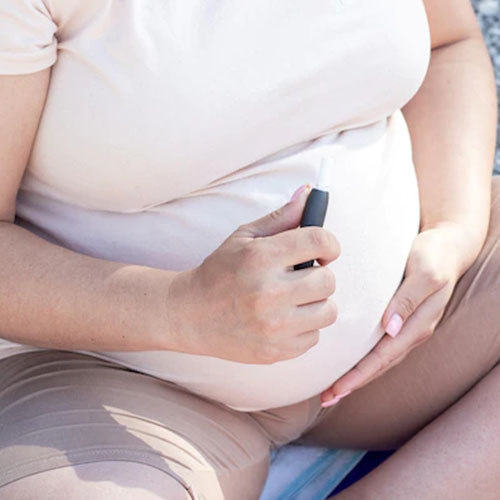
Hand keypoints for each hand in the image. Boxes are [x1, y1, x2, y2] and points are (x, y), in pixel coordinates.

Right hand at [167, 184, 340, 364]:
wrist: (190, 315)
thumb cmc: (219, 272)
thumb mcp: (244, 237)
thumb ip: (281, 216)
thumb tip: (310, 192)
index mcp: (261, 257)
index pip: (319, 241)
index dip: (329, 243)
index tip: (325, 250)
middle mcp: (268, 292)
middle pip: (329, 280)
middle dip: (320, 275)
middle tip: (302, 277)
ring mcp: (273, 326)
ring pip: (328, 311)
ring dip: (316, 303)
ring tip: (294, 300)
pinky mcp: (276, 351)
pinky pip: (314, 337)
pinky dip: (304, 328)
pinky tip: (283, 320)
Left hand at [320, 221, 483, 406]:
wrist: (447, 245)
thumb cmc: (433, 255)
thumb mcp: (425, 272)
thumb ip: (408, 299)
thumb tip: (389, 328)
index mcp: (417, 325)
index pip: (382, 358)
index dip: (358, 376)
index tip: (336, 390)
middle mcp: (410, 332)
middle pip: (378, 366)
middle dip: (352, 384)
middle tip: (326, 398)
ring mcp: (404, 328)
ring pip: (377, 359)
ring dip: (355, 376)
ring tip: (332, 389)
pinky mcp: (397, 320)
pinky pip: (377, 345)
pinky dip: (361, 358)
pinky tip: (346, 362)